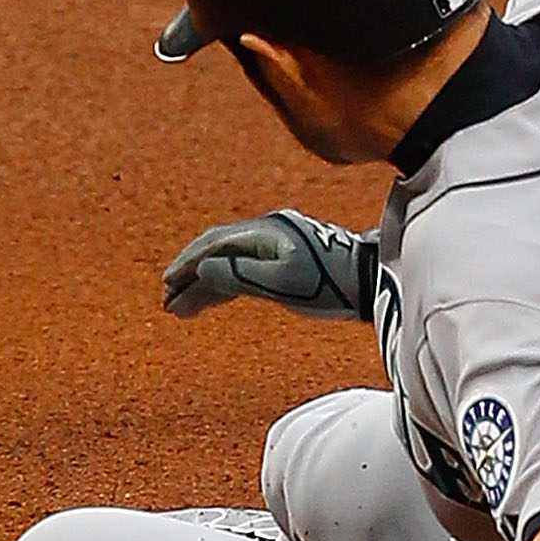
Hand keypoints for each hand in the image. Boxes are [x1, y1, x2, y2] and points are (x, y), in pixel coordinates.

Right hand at [162, 212, 377, 319]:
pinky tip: (211, 299)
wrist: (372, 281)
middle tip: (168, 300)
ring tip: (181, 308)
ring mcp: (276, 247)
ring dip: (204, 284)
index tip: (167, 283)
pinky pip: (245, 271)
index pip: (215, 245)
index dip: (188, 264)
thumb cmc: (333, 283)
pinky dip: (225, 285)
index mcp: (266, 232)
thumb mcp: (286, 283)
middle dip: (191, 275)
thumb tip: (203, 272)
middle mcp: (268, 234)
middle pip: (218, 252)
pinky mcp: (285, 263)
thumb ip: (243, 276)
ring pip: (229, 263)